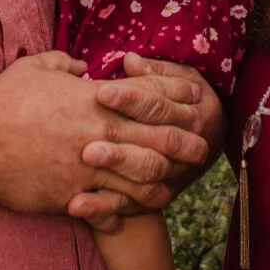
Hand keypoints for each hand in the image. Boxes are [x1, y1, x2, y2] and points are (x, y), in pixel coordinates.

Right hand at [0, 53, 210, 218]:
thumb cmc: (5, 102)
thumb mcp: (37, 68)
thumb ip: (66, 64)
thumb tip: (82, 65)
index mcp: (97, 101)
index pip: (151, 99)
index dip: (178, 101)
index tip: (196, 103)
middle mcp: (101, 134)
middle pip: (159, 142)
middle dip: (185, 146)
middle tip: (201, 151)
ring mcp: (90, 168)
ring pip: (142, 180)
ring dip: (160, 185)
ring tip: (170, 188)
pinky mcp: (73, 196)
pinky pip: (108, 208)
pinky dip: (121, 212)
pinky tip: (128, 215)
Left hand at [68, 56, 223, 224]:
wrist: (192, 147)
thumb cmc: (175, 100)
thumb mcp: (175, 80)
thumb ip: (153, 72)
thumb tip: (130, 60)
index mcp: (194, 113)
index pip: (160, 105)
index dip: (131, 99)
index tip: (99, 93)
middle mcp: (189, 147)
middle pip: (157, 143)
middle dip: (122, 144)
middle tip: (88, 145)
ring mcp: (172, 175)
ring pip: (147, 177)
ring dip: (115, 170)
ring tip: (84, 164)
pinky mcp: (155, 198)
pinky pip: (130, 206)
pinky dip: (102, 208)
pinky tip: (75, 205)